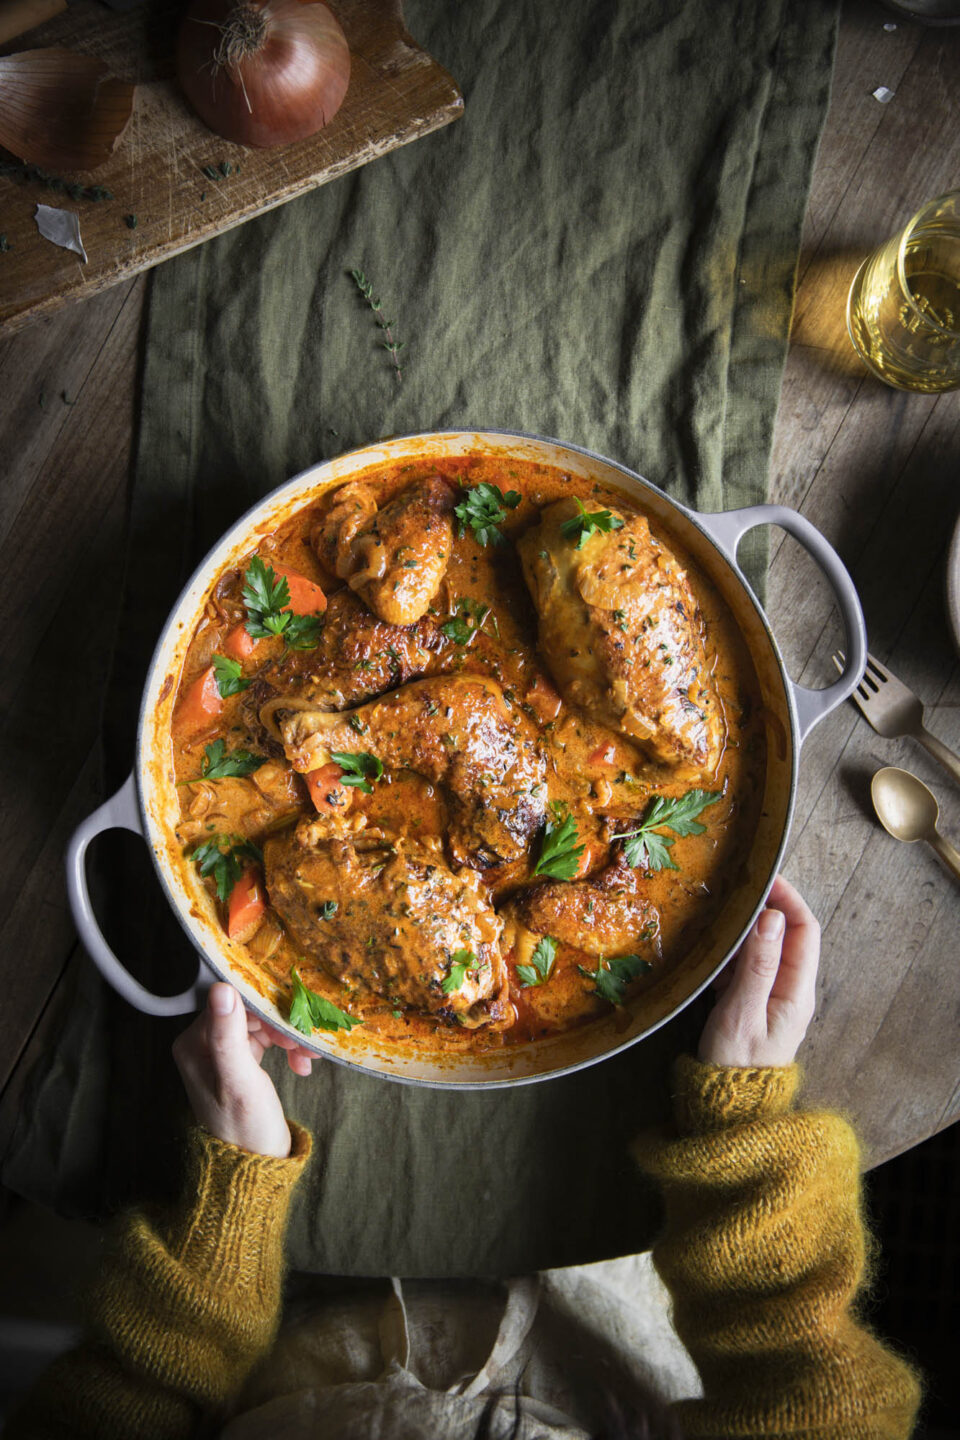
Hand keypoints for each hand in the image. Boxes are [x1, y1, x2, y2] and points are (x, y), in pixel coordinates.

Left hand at [172, 984, 314, 1157]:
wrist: (255, 1165)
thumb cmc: (244, 1127)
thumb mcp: (239, 1080)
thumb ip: (229, 1036)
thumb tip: (222, 987)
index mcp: (193, 1043)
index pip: (231, 1003)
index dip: (265, 1007)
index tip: (293, 1019)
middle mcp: (202, 1043)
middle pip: (248, 1012)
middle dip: (281, 1025)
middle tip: (305, 1043)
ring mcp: (220, 1051)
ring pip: (261, 1024)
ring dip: (288, 1038)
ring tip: (307, 1058)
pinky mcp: (239, 1059)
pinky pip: (266, 1039)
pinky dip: (286, 1048)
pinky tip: (300, 1065)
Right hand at [697, 874, 819, 1067]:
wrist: (728, 1109)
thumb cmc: (735, 1064)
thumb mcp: (742, 1011)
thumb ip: (758, 964)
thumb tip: (771, 917)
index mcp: (797, 990)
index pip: (804, 929)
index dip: (787, 898)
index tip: (762, 878)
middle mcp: (791, 989)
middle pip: (787, 934)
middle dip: (766, 907)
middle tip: (735, 888)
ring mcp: (772, 996)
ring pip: (765, 947)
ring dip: (746, 928)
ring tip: (718, 911)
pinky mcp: (753, 1004)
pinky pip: (747, 965)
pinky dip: (732, 950)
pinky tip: (711, 947)